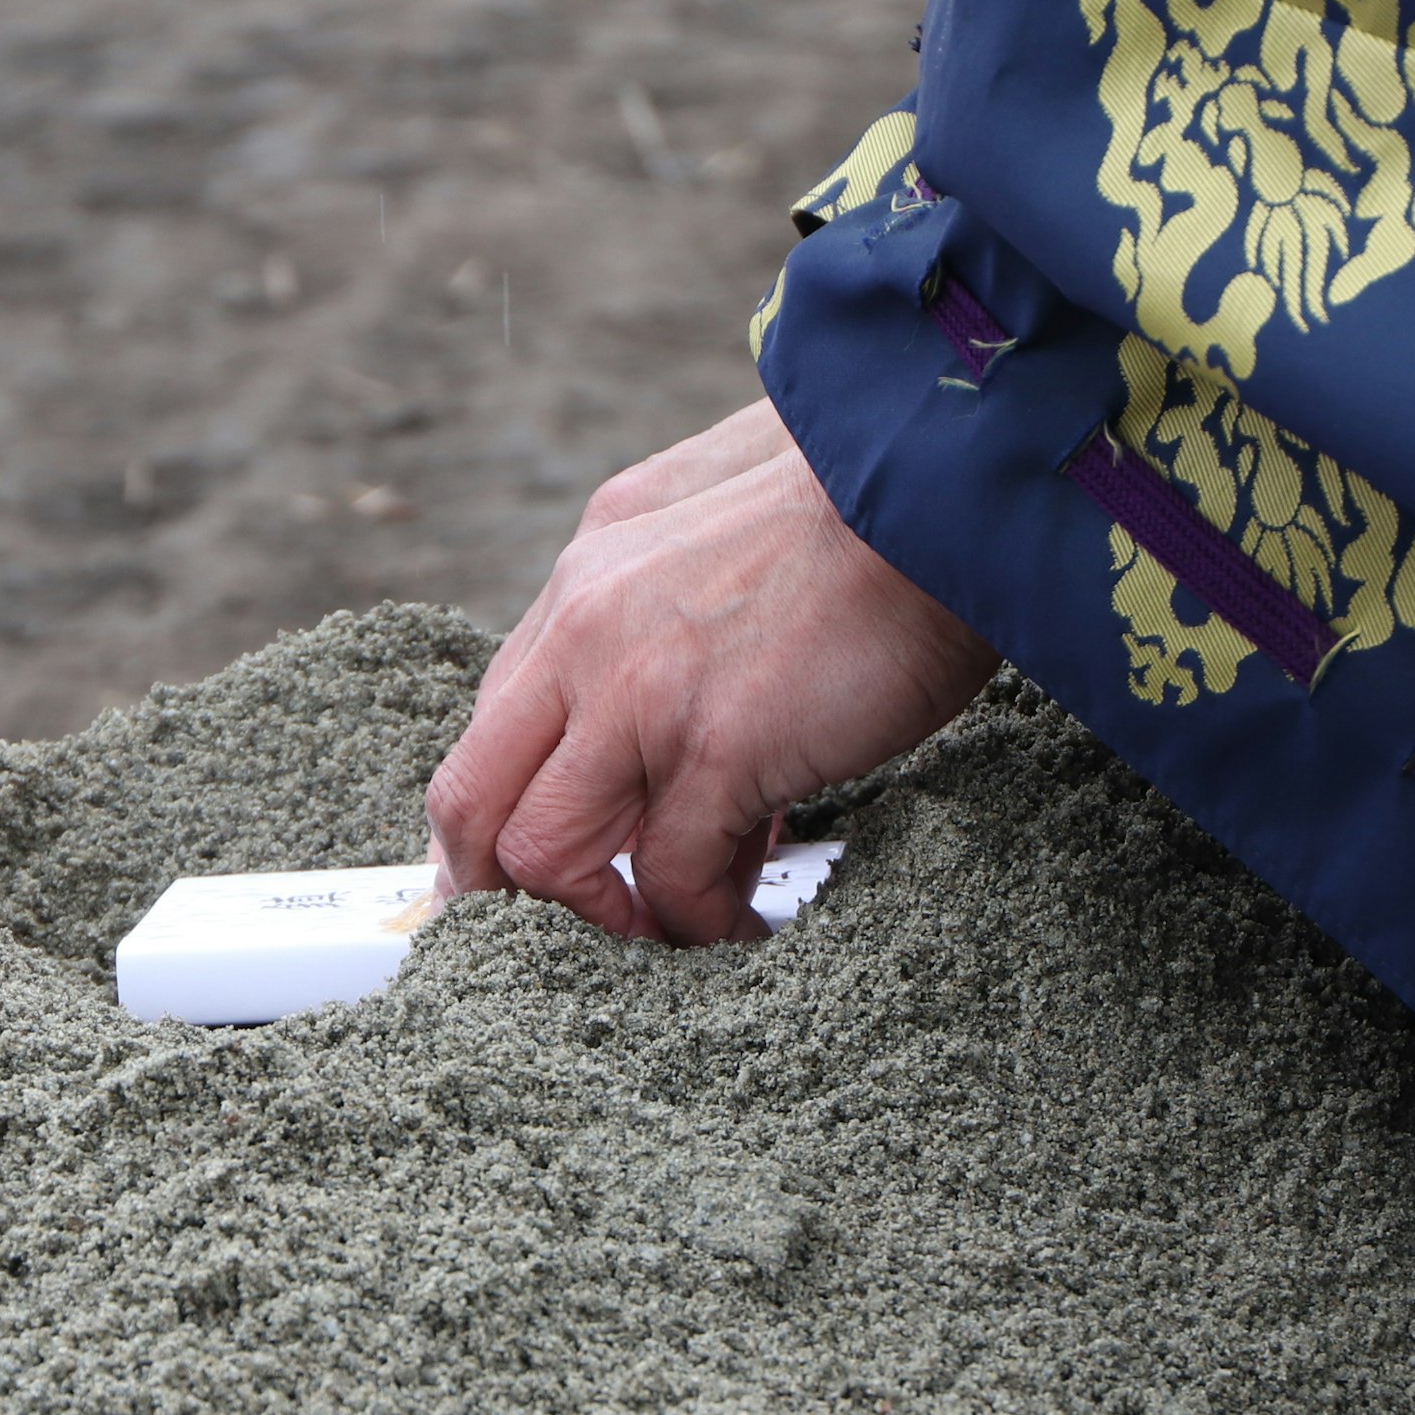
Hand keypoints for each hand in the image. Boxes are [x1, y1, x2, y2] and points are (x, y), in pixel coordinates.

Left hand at [427, 399, 997, 944]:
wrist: (946, 480)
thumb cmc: (870, 508)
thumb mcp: (722, 526)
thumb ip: (676, 619)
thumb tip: (687, 739)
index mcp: (583, 577)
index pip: (497, 724)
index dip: (511, 813)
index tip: (556, 866)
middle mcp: (582, 632)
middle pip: (469, 800)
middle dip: (501, 890)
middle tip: (571, 931)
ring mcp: (638, 694)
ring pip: (540, 854)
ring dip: (599, 920)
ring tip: (668, 934)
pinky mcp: (714, 746)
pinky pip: (669, 878)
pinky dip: (699, 924)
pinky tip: (743, 926)